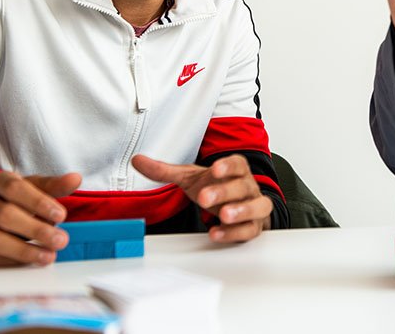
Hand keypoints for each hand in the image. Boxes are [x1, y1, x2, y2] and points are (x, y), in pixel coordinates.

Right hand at [0, 171, 79, 265]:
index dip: (38, 202)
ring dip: (23, 250)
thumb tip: (76, 179)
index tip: (62, 216)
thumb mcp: (24, 187)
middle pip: (5, 215)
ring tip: (48, 256)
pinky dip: (9, 260)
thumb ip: (50, 186)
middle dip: (36, 229)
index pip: (16, 189)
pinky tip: (29, 262)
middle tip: (61, 241)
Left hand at [132, 153, 271, 241]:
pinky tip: (217, 233)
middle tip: (205, 198)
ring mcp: (253, 206)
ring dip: (241, 211)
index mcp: (235, 170)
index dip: (228, 166)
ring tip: (224, 215)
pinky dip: (235, 232)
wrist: (239, 203)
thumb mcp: (190, 178)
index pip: (237, 164)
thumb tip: (137, 160)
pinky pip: (249, 229)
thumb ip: (165, 171)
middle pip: (242, 186)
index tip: (215, 169)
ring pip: (256, 206)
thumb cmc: (216, 187)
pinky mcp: (252, 226)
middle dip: (224, 192)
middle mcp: (247, 186)